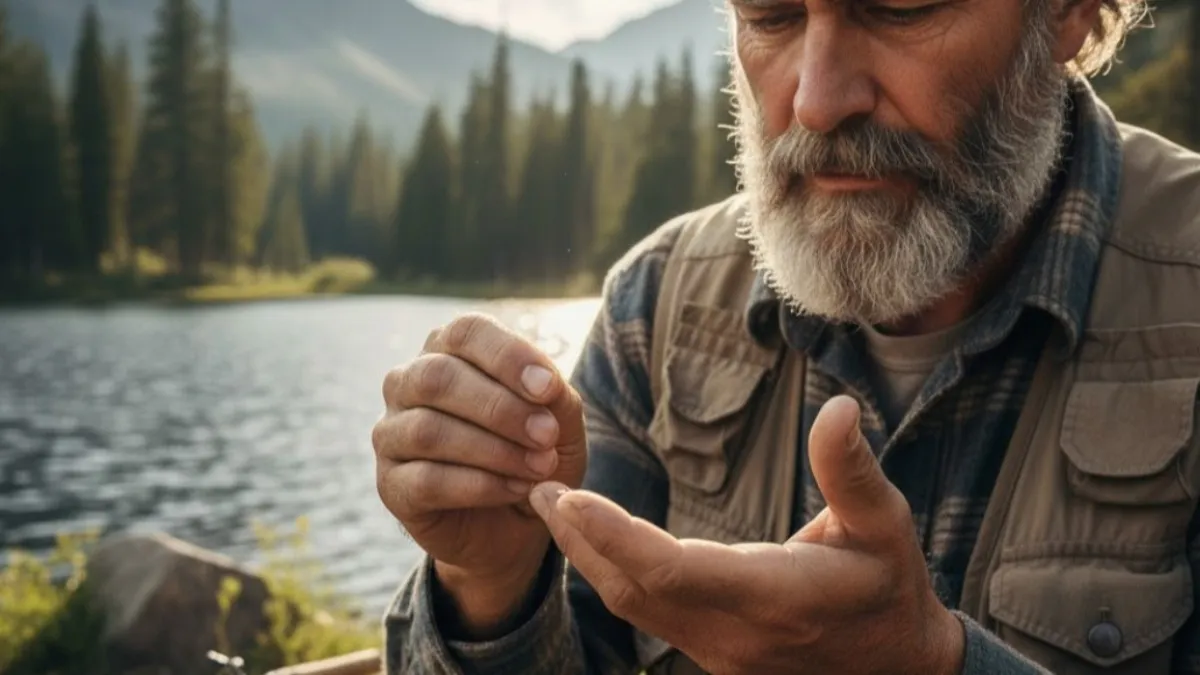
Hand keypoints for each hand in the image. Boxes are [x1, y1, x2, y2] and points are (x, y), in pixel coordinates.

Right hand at [373, 313, 587, 634]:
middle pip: (438, 377)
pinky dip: (480, 485)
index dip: (507, 356)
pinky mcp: (390, 484)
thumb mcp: (562, 425)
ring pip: (428, 430)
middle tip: (547, 435)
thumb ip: (556, 399)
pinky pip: (426, 480)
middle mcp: (409, 383)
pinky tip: (515, 489)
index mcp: (450, 351)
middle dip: (500, 407)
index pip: (466, 332)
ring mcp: (392, 433)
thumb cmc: (535, 455)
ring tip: (539, 467)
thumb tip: (545, 387)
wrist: (517, 525)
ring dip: (493, 450)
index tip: (549, 388)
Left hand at [529, 395, 963, 674]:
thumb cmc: (888, 588)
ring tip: (550, 506)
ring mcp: (717, 650)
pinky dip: (609, 574)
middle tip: (538, 487)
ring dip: (586, 556)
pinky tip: (592, 540)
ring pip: (631, 606)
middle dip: (579, 539)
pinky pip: (644, 614)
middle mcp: (733, 631)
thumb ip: (852, 470)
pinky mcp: (709, 652)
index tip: (571, 495)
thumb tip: (839, 408)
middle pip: (632, 590)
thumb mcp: (885, 526)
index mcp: (774, 596)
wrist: (895, 670)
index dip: (615, 535)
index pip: (672, 571)